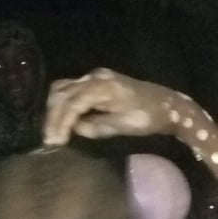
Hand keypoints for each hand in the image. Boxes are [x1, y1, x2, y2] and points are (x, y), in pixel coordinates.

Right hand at [44, 68, 186, 144]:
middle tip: (49, 140)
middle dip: (53, 117)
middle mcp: (94, 76)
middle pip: (62, 93)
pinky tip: (63, 121)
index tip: (55, 141)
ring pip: (63, 89)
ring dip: (55, 110)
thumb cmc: (149, 117)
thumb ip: (98, 127)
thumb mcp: (125, 125)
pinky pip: (71, 90)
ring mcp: (95, 77)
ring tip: (53, 132)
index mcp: (102, 86)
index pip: (72, 103)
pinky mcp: (97, 82)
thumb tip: (75, 129)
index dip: (61, 122)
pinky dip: (63, 104)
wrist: (167, 105)